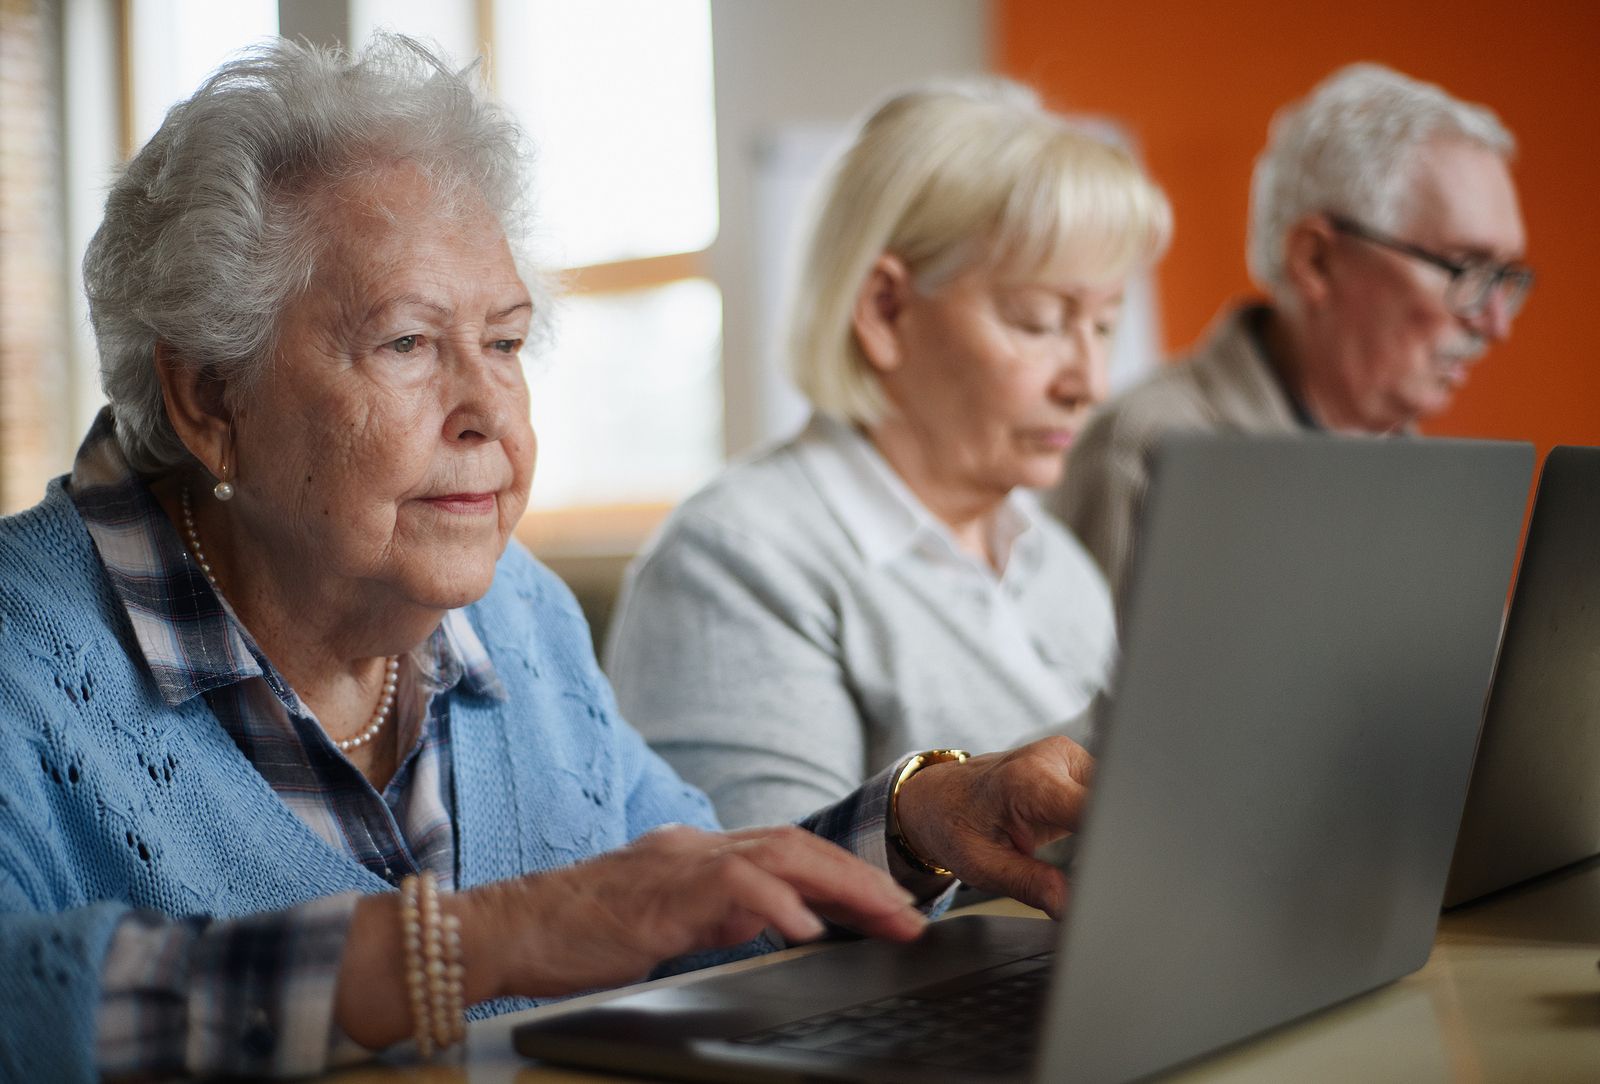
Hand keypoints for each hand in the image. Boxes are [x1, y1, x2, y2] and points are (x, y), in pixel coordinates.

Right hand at [464, 823, 926, 999]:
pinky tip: (805, 930)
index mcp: (698, 853)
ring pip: (778, 855)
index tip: (892, 907)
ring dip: (839, 887)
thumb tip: (778, 923)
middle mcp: (694, 847)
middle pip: (797, 845)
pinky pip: (729, 890)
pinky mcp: (656, 895)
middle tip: (910, 915)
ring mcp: (675, 864)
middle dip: (861, 879)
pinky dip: (774, 906)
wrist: (505, 929)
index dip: (847, 876)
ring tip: (883, 917)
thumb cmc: (578, 934)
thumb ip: (719, 915)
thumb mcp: (667, 923)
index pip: (789, 851)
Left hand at [893, 736, 1093, 918]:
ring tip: (1080, 854)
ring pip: (1114, 799)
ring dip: (1106, 831)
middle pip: (1110, 802)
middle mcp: (1053, 757)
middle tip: (1092, 874)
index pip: (1092, 809)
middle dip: (1110, 842)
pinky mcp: (1077, 763)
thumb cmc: (954, 825)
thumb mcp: (983, 865)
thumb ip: (1030, 884)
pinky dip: (1102, 821)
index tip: (1111, 874)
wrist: (939, 797)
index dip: (1110, 843)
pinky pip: (1106, 794)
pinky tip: (1082, 838)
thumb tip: (1070, 907)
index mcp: (1027, 780)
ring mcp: (1068, 755)